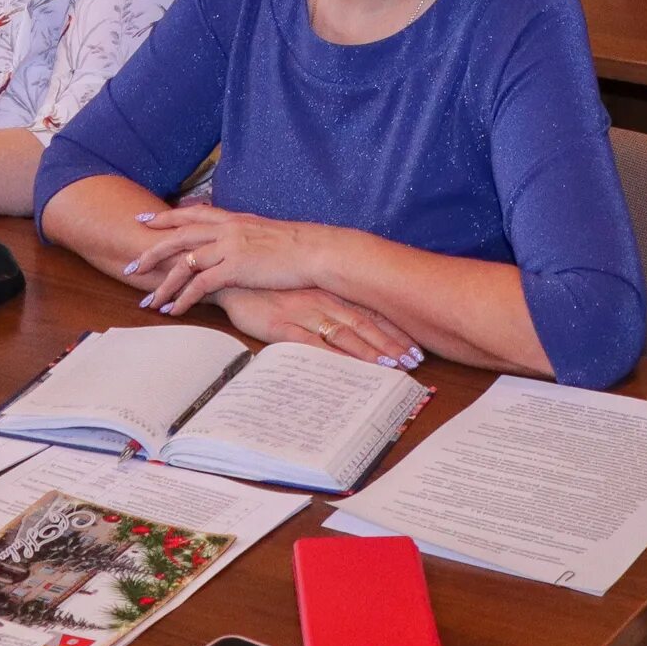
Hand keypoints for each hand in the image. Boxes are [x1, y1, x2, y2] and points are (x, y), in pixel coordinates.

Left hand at [125, 204, 327, 313]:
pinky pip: (199, 285)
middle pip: (178, 236)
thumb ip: (245, 233)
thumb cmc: (297, 245)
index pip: (191, 214)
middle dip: (151, 252)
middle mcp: (226, 229)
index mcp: (233, 218)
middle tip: (131, 265)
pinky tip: (172, 311)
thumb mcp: (265, 232)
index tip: (145, 219)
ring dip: (163, 284)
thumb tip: (236, 240)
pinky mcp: (234, 268)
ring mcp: (228, 248)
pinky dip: (182, 299)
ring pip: (183, 264)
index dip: (166, 217)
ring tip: (147, 300)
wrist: (314, 250)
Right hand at [215, 287, 422, 369]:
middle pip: (364, 325)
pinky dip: (331, 356)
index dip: (394, 331)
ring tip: (391, 368)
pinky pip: (311, 344)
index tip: (415, 347)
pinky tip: (346, 368)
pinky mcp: (281, 325)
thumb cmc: (267, 286)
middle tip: (414, 363)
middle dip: (390, 345)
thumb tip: (352, 327)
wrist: (231, 277)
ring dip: (369, 352)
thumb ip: (326, 306)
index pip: (369, 313)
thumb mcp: (302, 291)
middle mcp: (321, 301)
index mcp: (328, 292)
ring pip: (344, 334)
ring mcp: (302, 313)